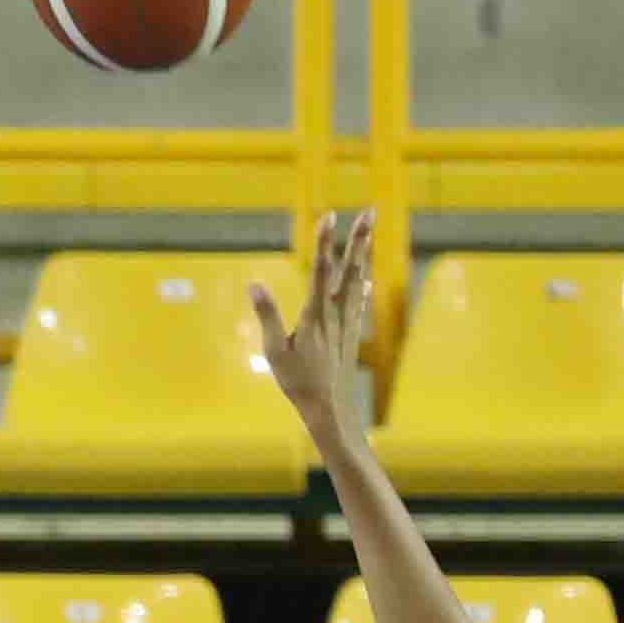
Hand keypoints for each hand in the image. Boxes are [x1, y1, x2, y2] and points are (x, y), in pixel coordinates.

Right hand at [245, 208, 374, 451]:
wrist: (331, 411)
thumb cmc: (299, 384)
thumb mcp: (274, 351)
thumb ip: (267, 315)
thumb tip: (253, 284)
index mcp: (315, 315)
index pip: (321, 270)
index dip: (324, 241)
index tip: (329, 215)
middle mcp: (336, 314)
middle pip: (349, 268)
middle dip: (359, 239)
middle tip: (370, 212)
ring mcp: (347, 324)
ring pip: (357, 281)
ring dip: (362, 254)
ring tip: (369, 232)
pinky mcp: (350, 336)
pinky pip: (358, 304)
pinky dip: (362, 286)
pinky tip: (366, 278)